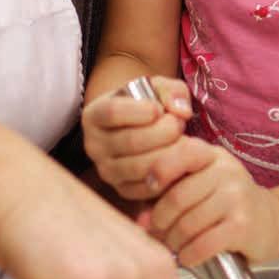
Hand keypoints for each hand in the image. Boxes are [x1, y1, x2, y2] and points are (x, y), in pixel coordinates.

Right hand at [83, 76, 192, 200]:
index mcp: (95, 115)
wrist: (141, 131)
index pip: (112, 112)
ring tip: (183, 140)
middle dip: (164, 131)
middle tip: (180, 124)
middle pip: (130, 141)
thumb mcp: (156, 88)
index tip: (159, 109)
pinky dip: (169, 176)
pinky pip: (147, 188)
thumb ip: (170, 91)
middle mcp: (95, 146)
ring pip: (139, 167)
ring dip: (170, 153)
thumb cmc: (148, 104)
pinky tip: (181, 162)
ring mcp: (106, 171)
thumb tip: (181, 111)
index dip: (139, 111)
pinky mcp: (123, 190)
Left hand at [143, 137, 278, 265]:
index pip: (183, 153)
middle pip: (177, 197)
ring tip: (175, 246)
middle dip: (160, 222)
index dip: (159, 170)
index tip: (149, 189)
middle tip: (160, 233)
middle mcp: (227, 172)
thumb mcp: (202, 184)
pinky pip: (203, 244)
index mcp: (212, 156)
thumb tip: (142, 222)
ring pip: (188, 224)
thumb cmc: (224, 204)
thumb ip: (170, 192)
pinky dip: (189, 255)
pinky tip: (189, 256)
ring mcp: (237, 197)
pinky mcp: (243, 225)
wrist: (268, 221)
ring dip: (174, 242)